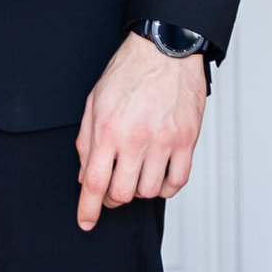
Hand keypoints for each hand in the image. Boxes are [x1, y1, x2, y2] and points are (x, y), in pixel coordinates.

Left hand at [75, 31, 205, 230]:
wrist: (165, 50)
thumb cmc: (130, 71)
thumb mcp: (94, 102)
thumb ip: (86, 141)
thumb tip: (84, 175)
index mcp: (108, 129)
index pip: (94, 183)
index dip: (88, 209)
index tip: (86, 221)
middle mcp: (135, 139)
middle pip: (122, 194)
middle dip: (112, 199)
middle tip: (112, 188)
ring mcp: (163, 141)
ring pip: (149, 191)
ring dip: (139, 189)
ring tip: (136, 172)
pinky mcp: (186, 140)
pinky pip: (177, 182)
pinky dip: (166, 186)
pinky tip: (159, 174)